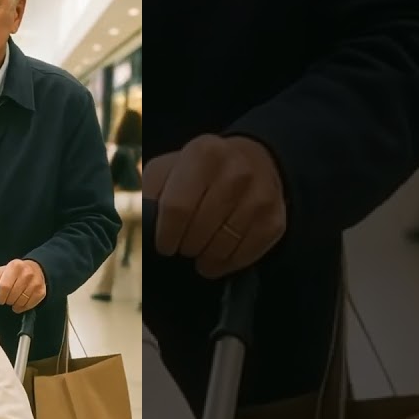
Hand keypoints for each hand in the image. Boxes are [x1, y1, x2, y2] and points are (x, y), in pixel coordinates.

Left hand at [0, 259, 46, 313]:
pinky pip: (30, 305)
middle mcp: (27, 273)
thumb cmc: (15, 272)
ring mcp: (36, 282)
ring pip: (21, 302)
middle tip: (7, 299)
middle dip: (8, 301)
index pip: (4, 287)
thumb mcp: (2, 271)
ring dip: (15, 304)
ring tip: (14, 300)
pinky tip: (21, 302)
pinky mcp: (41, 291)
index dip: (0, 296)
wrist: (35, 268)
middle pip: (12, 296)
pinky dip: (23, 307)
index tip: (0, 299)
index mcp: (14, 266)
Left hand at [143, 134, 286, 278]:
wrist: (254, 160)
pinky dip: (225, 264)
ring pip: (220, 248)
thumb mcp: (168, 169)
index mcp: (202, 154)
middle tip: (183, 245)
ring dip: (204, 258)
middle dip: (184, 247)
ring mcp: (260, 196)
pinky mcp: (275, 220)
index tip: (164, 243)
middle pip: (198, 233)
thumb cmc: (198, 172)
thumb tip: (142, 224)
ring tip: (199, 249)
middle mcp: (236, 171)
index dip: (166, 235)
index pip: (176, 209)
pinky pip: (243, 257)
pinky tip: (218, 255)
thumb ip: (149, 192)